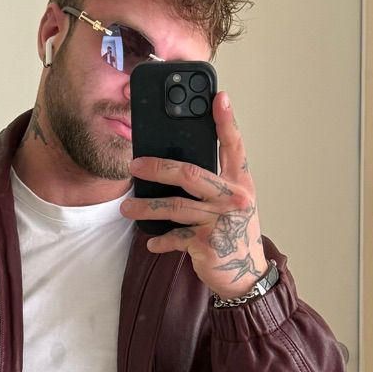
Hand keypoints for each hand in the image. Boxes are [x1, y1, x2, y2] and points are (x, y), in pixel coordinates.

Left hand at [122, 91, 267, 300]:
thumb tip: (173, 164)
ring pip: (176, 207)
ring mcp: (220, 221)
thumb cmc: (234, 232)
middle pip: (191, 174)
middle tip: (135, 164)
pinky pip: (175, 237)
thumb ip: (214, 182)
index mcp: (241, 182)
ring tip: (127, 208)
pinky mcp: (207, 244)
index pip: (234, 145)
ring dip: (147, 207)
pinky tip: (151, 241)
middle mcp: (234, 198)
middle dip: (159, 167)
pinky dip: (160, 240)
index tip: (218, 96)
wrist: (245, 275)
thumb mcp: (233, 203)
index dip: (226, 120)